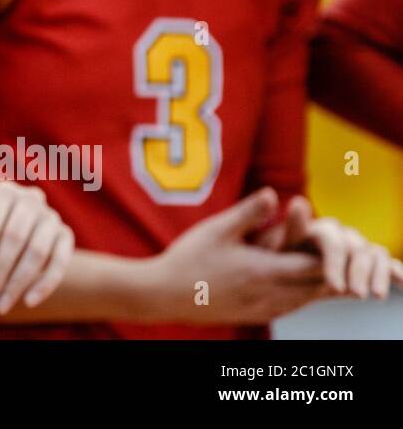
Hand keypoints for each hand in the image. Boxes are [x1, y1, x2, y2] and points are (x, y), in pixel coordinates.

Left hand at [0, 181, 74, 313]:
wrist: (20, 227)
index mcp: (3, 191)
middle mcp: (30, 198)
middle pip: (15, 238)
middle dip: (0, 272)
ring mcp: (51, 215)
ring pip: (37, 252)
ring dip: (18, 283)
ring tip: (2, 305)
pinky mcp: (66, 234)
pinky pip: (59, 262)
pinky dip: (44, 285)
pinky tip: (29, 302)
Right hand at [147, 187, 330, 324]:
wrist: (164, 294)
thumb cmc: (188, 258)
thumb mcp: (216, 229)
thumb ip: (248, 212)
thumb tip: (274, 193)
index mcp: (262, 271)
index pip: (312, 266)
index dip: (330, 256)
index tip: (339, 241)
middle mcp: (268, 294)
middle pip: (315, 287)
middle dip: (332, 272)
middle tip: (344, 257)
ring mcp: (262, 308)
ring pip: (304, 301)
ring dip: (319, 287)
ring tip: (331, 273)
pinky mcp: (254, 316)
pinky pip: (290, 308)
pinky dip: (303, 297)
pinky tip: (302, 289)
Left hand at [254, 195, 402, 299]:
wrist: (291, 268)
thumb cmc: (285, 257)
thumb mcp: (283, 245)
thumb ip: (293, 227)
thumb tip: (298, 201)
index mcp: (322, 229)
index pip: (334, 243)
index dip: (335, 265)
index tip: (335, 288)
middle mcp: (343, 234)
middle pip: (357, 249)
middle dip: (358, 273)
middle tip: (356, 295)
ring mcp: (358, 246)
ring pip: (376, 254)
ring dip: (378, 275)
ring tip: (376, 296)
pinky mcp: (369, 260)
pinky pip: (386, 262)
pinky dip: (395, 270)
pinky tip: (401, 281)